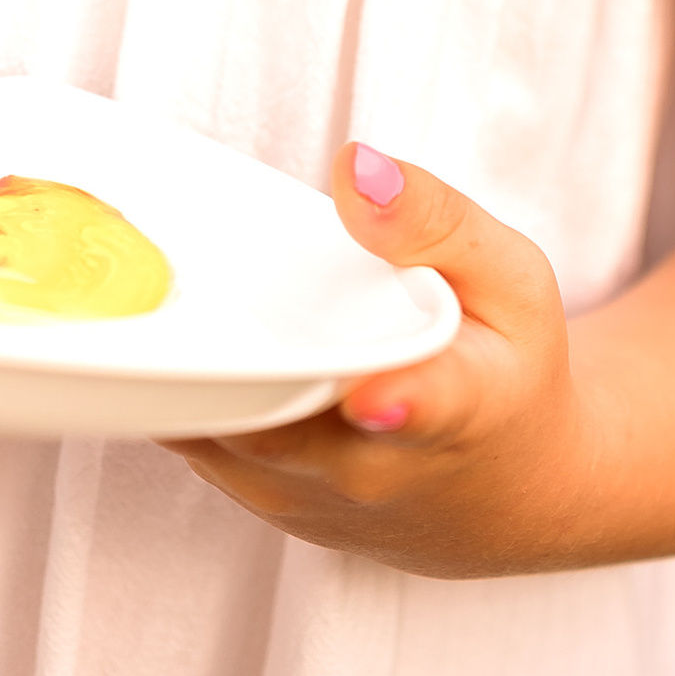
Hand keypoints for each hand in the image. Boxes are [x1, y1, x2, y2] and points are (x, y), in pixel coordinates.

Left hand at [165, 145, 600, 578]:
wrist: (507, 491)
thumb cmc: (509, 367)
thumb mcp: (510, 278)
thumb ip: (435, 219)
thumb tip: (358, 168)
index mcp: (460, 406)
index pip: (429, 410)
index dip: (398, 401)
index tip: (373, 393)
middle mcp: (380, 472)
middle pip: (287, 422)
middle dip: (239, 360)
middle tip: (181, 286)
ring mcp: (315, 500)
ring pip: (225, 436)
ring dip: (194, 373)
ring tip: (164, 299)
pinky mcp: (268, 507)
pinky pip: (205, 442)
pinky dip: (188, 391)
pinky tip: (185, 335)